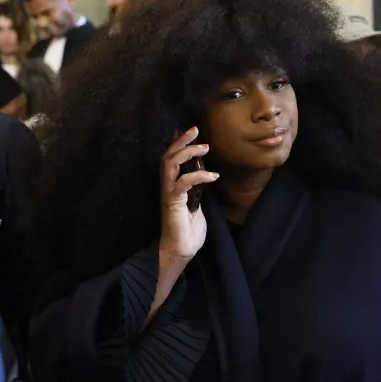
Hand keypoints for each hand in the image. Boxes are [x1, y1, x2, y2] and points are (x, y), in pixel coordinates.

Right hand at [159, 127, 217, 262]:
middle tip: (195, 129)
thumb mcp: (196, 206)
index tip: (193, 133)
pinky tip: (212, 176)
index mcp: (172, 186)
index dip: (179, 143)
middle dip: (181, 140)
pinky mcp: (173, 203)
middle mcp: (167, 186)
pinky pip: (183, 183)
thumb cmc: (188, 231)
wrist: (180, 252)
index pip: (171, 158)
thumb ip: (197, 191)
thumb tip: (204, 178)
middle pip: (167, 155)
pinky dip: (198, 176)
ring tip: (204, 147)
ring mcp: (168, 194)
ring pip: (170, 164)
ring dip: (187, 152)